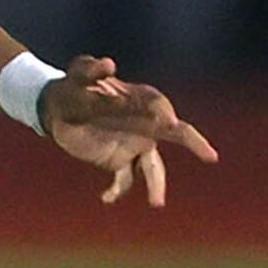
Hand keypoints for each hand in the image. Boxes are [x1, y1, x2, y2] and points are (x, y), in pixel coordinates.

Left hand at [43, 55, 218, 206]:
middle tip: (210, 156)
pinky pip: (125, 179)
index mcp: (142, 99)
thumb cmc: (74, 86)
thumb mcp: (79, 74)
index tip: (167, 121)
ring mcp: (135, 144)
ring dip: (156, 184)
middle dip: (194, 144)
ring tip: (156, 203)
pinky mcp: (118, 160)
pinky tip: (106, 198)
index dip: (164, 113)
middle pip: (177, 135)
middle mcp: (146, 124)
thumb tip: (109, 64)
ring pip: (153, 167)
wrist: (57, 107)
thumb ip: (93, 70)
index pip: (160, 106)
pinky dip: (118, 190)